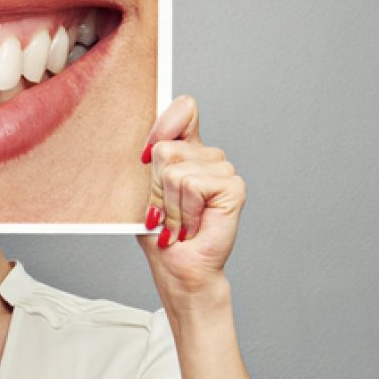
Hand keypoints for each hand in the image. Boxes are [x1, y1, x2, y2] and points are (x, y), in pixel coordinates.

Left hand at [135, 94, 245, 309]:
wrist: (179, 268)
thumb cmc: (161, 236)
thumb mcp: (146, 193)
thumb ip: (152, 165)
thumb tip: (151, 145)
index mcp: (188, 152)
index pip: (184, 110)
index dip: (164, 123)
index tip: (145, 155)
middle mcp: (208, 157)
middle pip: (168, 147)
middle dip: (157, 187)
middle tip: (166, 213)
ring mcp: (223, 170)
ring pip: (176, 170)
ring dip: (170, 206)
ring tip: (180, 223)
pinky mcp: (233, 187)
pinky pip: (192, 185)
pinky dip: (184, 211)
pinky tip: (193, 226)